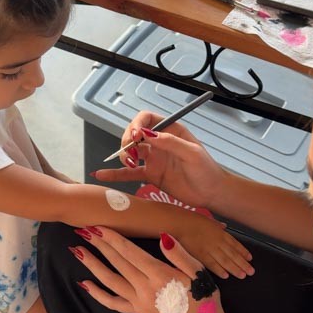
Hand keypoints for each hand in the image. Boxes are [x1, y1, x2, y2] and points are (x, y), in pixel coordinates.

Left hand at [72, 226, 226, 312]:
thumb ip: (179, 254)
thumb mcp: (198, 272)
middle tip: (83, 230)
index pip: (130, 252)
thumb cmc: (204, 297)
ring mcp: (138, 302)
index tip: (98, 226)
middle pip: (117, 263)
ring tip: (78, 252)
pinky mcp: (137, 312)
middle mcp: (144, 288)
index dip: (113, 238)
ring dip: (92, 265)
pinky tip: (84, 284)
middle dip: (99, 245)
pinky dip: (97, 294)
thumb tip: (163, 236)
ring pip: (110, 281)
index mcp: (159, 275)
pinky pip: (113, 303)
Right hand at [94, 111, 225, 209]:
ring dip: (124, 154)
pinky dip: (116, 174)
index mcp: (170, 130)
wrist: (211, 194)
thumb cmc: (207, 170)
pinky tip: (102, 174)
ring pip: (130, 151)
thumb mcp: (192, 153)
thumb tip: (148, 134)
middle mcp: (159, 142)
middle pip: (134, 134)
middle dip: (127, 140)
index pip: (147, 119)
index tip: (135, 136)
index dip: (137, 124)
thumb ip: (170, 143)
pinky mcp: (150, 175)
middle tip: (130, 152)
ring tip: (130, 163)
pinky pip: (129, 173)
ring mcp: (153, 158)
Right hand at [171, 212, 252, 278]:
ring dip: (235, 269)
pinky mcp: (201, 255)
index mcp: (220, 232)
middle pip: (233, 254)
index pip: (235, 243)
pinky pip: (212, 264)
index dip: (243, 252)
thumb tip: (224, 226)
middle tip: (251, 271)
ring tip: (242, 275)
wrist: (180, 223)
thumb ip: (217, 225)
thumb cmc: (192, 219)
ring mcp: (210, 248)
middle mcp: (217, 241)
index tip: (250, 258)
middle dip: (243, 263)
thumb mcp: (208, 219)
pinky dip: (219, 270)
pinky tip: (226, 275)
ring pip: (225, 260)